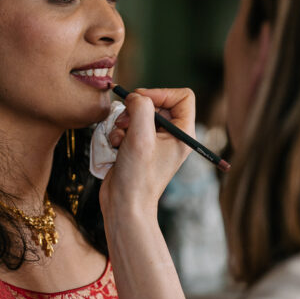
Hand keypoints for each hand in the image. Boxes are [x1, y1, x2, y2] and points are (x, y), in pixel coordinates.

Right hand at [99, 87, 195, 217]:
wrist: (124, 205)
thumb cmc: (138, 177)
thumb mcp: (141, 136)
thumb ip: (141, 107)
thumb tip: (134, 97)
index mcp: (184, 133)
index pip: (182, 97)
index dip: (161, 93)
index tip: (141, 100)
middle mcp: (172, 136)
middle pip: (156, 103)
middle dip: (137, 110)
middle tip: (125, 122)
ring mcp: (155, 142)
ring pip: (139, 115)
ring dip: (124, 123)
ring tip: (119, 139)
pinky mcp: (139, 147)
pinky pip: (128, 128)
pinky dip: (119, 134)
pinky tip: (115, 147)